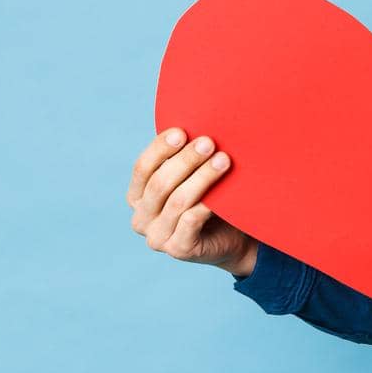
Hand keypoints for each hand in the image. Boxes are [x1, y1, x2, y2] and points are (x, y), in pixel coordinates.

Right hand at [128, 128, 257, 277]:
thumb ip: (184, 158)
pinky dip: (207, 204)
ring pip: (178, 201)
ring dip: (202, 177)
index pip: (142, 168)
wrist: (234, 239)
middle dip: (186, 160)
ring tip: (224, 160)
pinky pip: (190, 222)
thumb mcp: (193, 177)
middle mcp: (141, 218)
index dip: (160, 148)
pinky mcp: (179, 250)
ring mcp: (157, 237)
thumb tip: (195, 122)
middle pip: (160, 183)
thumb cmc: (212, 200)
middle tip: (210, 142)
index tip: (182, 131)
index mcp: (138, 196)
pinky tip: (224, 191)